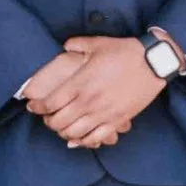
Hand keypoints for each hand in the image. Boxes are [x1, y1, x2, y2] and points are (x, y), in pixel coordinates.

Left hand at [35, 35, 167, 148]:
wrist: (153, 62)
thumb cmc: (125, 52)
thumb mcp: (98, 44)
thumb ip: (77, 45)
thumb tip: (65, 47)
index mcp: (80, 83)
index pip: (51, 102)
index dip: (38, 107)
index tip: (33, 106)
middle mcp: (89, 101)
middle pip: (59, 122)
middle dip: (49, 122)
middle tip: (47, 118)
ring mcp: (103, 113)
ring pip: (75, 133)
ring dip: (63, 133)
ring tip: (62, 128)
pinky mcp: (117, 120)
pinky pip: (96, 139)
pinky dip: (84, 142)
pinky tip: (79, 139)